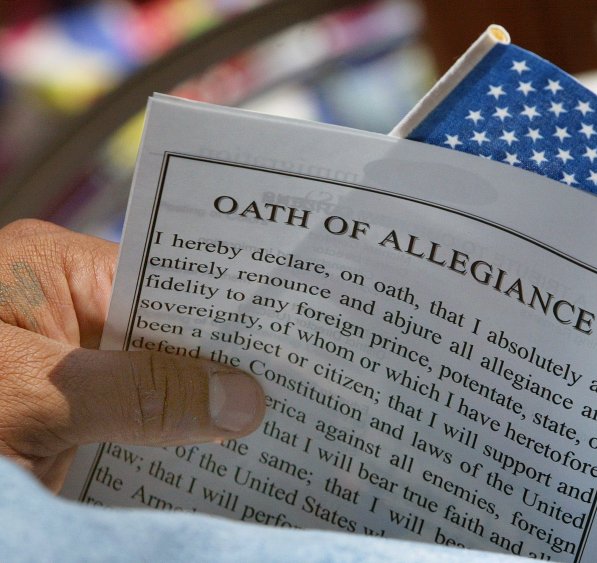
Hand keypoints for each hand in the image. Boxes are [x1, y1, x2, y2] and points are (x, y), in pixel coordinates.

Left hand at [0, 220, 264, 490]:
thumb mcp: (34, 396)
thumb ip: (141, 395)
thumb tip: (246, 400)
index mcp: (54, 270)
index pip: (169, 283)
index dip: (229, 314)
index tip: (291, 340)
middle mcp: (65, 310)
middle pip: (168, 335)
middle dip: (222, 368)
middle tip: (298, 389)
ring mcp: (64, 369)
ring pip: (155, 384)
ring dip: (200, 413)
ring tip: (280, 426)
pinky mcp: (62, 419)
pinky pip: (132, 424)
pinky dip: (168, 445)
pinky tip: (223, 458)